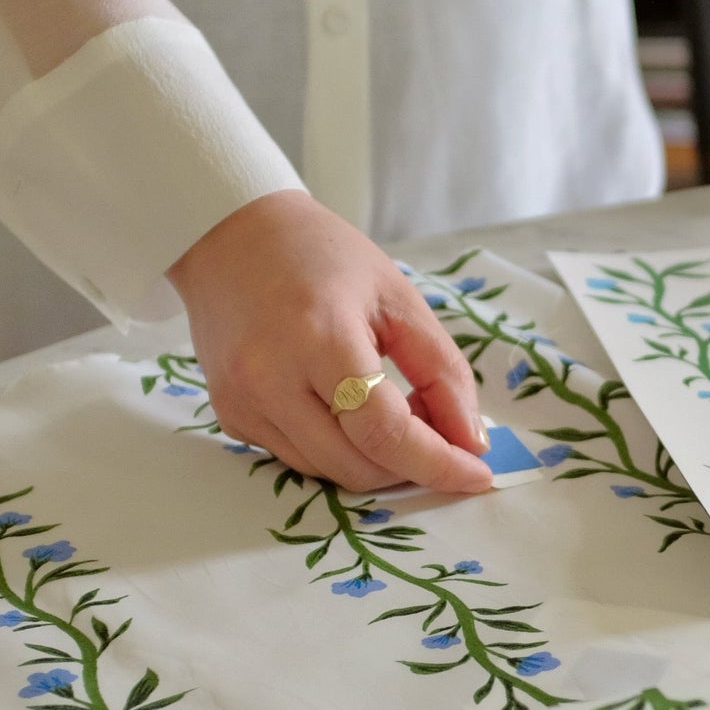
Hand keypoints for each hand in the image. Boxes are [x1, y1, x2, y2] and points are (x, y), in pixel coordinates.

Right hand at [168, 192, 493, 496]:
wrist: (230, 235)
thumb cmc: (321, 257)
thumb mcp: (399, 298)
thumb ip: (443, 372)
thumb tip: (471, 443)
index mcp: (321, 339)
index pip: (385, 433)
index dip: (437, 463)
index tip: (478, 474)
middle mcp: (270, 380)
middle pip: (357, 466)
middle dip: (409, 465)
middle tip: (435, 427)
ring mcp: (242, 403)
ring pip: (327, 471)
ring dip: (373, 459)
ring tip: (390, 407)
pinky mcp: (231, 416)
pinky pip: (297, 458)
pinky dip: (336, 448)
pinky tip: (346, 407)